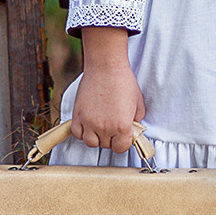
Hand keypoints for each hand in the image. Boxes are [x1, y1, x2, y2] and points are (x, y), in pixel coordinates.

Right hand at [71, 28, 145, 153]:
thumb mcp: (138, 103)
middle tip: (112, 125)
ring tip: (100, 125)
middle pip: (106, 145)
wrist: (106, 66)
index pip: (121, 148)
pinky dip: (82, 131)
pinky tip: (88, 122)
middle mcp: (105, 128)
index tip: (122, 134)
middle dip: (111, 137)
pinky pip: (77, 133)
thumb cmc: (124, 81)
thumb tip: (131, 130)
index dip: (123, 142)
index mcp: (122, 127)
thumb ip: (136, 121)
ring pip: (91, 143)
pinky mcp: (78, 115)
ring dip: (96, 137)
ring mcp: (89, 122)